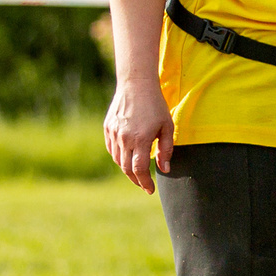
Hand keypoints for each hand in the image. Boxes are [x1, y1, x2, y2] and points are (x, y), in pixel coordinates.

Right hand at [103, 78, 175, 193]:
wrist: (136, 85)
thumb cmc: (156, 105)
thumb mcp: (167, 126)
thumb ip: (166, 150)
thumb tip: (165, 169)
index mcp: (140, 139)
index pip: (139, 170)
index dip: (145, 183)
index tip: (150, 190)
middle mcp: (124, 138)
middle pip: (126, 168)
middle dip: (136, 180)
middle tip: (145, 185)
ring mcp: (114, 133)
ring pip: (118, 160)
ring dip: (127, 169)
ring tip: (138, 172)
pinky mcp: (108, 128)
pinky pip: (112, 149)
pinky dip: (119, 157)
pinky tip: (127, 157)